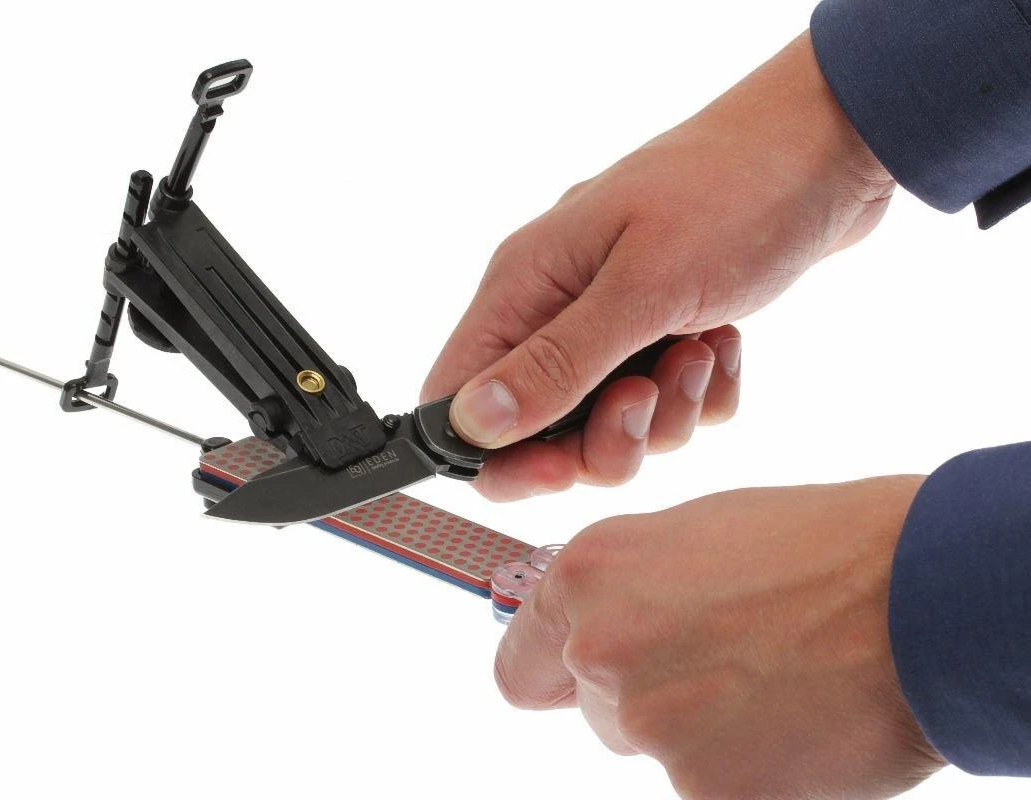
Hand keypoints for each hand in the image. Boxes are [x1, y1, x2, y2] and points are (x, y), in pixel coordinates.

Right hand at [421, 31, 894, 500]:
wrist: (831, 146)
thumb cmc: (732, 193)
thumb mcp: (642, 287)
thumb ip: (556, 362)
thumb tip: (471, 423)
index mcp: (525, 285)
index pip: (458, 396)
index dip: (495, 453)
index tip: (560, 469)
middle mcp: (557, 306)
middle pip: (540, 429)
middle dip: (602, 439)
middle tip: (649, 401)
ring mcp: (613, 318)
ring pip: (609, 425)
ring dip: (665, 414)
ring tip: (701, 350)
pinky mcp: (666, 330)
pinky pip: (668, 405)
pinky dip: (702, 392)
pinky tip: (724, 340)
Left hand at [495, 477, 946, 798]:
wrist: (921, 592)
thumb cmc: (816, 546)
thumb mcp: (688, 537)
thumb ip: (622, 590)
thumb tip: (594, 625)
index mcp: (587, 578)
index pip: (519, 668)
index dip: (550, 674)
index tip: (571, 679)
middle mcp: (602, 651)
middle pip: (593, 710)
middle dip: (645, 695)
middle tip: (724, 660)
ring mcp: (653, 726)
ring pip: (653, 747)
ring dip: (698, 731)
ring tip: (771, 681)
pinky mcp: (708, 791)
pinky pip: (709, 786)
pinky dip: (745, 767)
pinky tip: (793, 720)